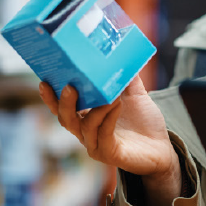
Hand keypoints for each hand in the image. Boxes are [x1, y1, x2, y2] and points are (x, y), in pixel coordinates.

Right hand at [39, 77, 181, 205]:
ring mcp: (96, 145)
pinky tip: (116, 105)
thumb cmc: (144, 123)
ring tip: (108, 94)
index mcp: (86, 118)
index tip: (44, 80)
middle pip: (65, 119)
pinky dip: (108, 117)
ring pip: (83, 127)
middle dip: (63, 103)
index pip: (62, 108)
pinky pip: (103, 134)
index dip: (50, 97)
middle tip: (69, 86)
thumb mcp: (135, 95)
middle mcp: (86, 132)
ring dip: (95, 108)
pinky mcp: (109, 153)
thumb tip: (123, 52)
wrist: (162, 149)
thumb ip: (126, 77)